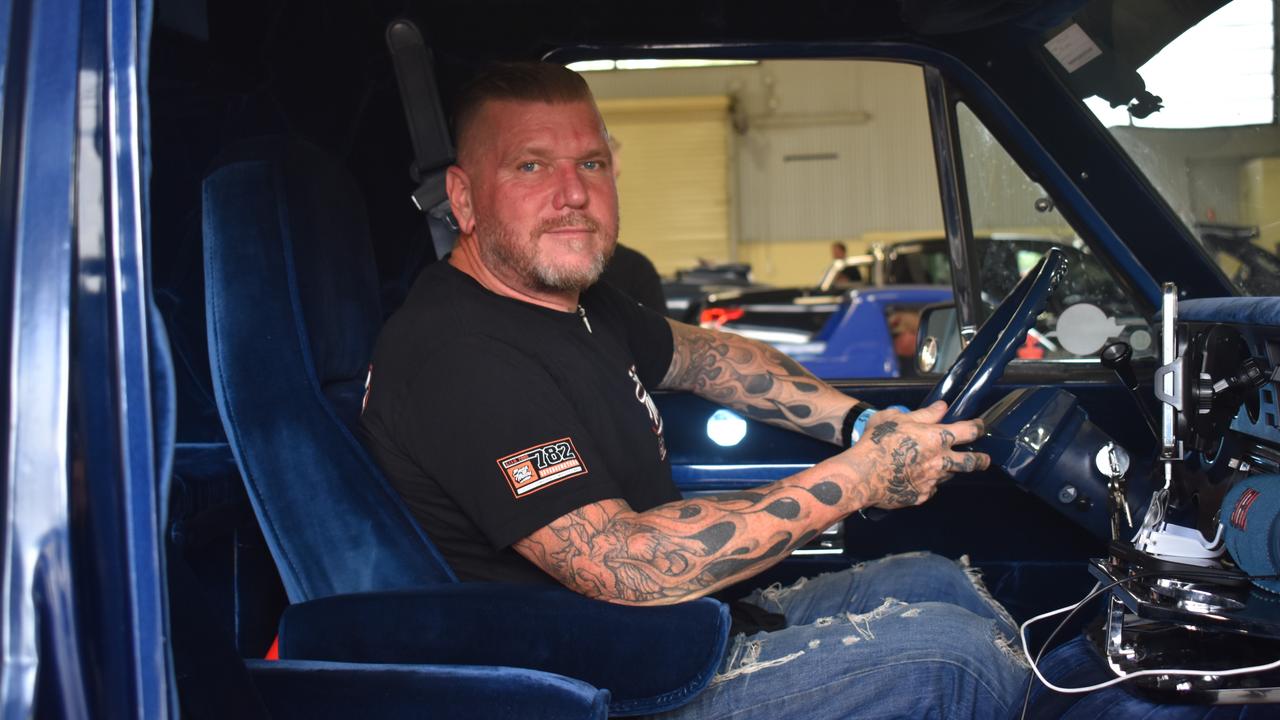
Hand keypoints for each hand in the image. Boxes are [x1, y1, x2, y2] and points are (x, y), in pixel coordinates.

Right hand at [851, 401, 988, 509]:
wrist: (861, 475)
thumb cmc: (876, 442)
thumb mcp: (896, 418)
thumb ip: (923, 414)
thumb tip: (941, 407)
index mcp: (936, 438)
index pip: (969, 431)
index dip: (978, 427)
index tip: (980, 426)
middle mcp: (940, 461)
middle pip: (971, 462)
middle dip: (981, 460)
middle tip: (984, 459)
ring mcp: (932, 481)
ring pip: (948, 475)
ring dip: (946, 470)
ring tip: (934, 466)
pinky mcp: (921, 496)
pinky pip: (930, 488)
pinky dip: (926, 483)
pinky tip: (913, 478)